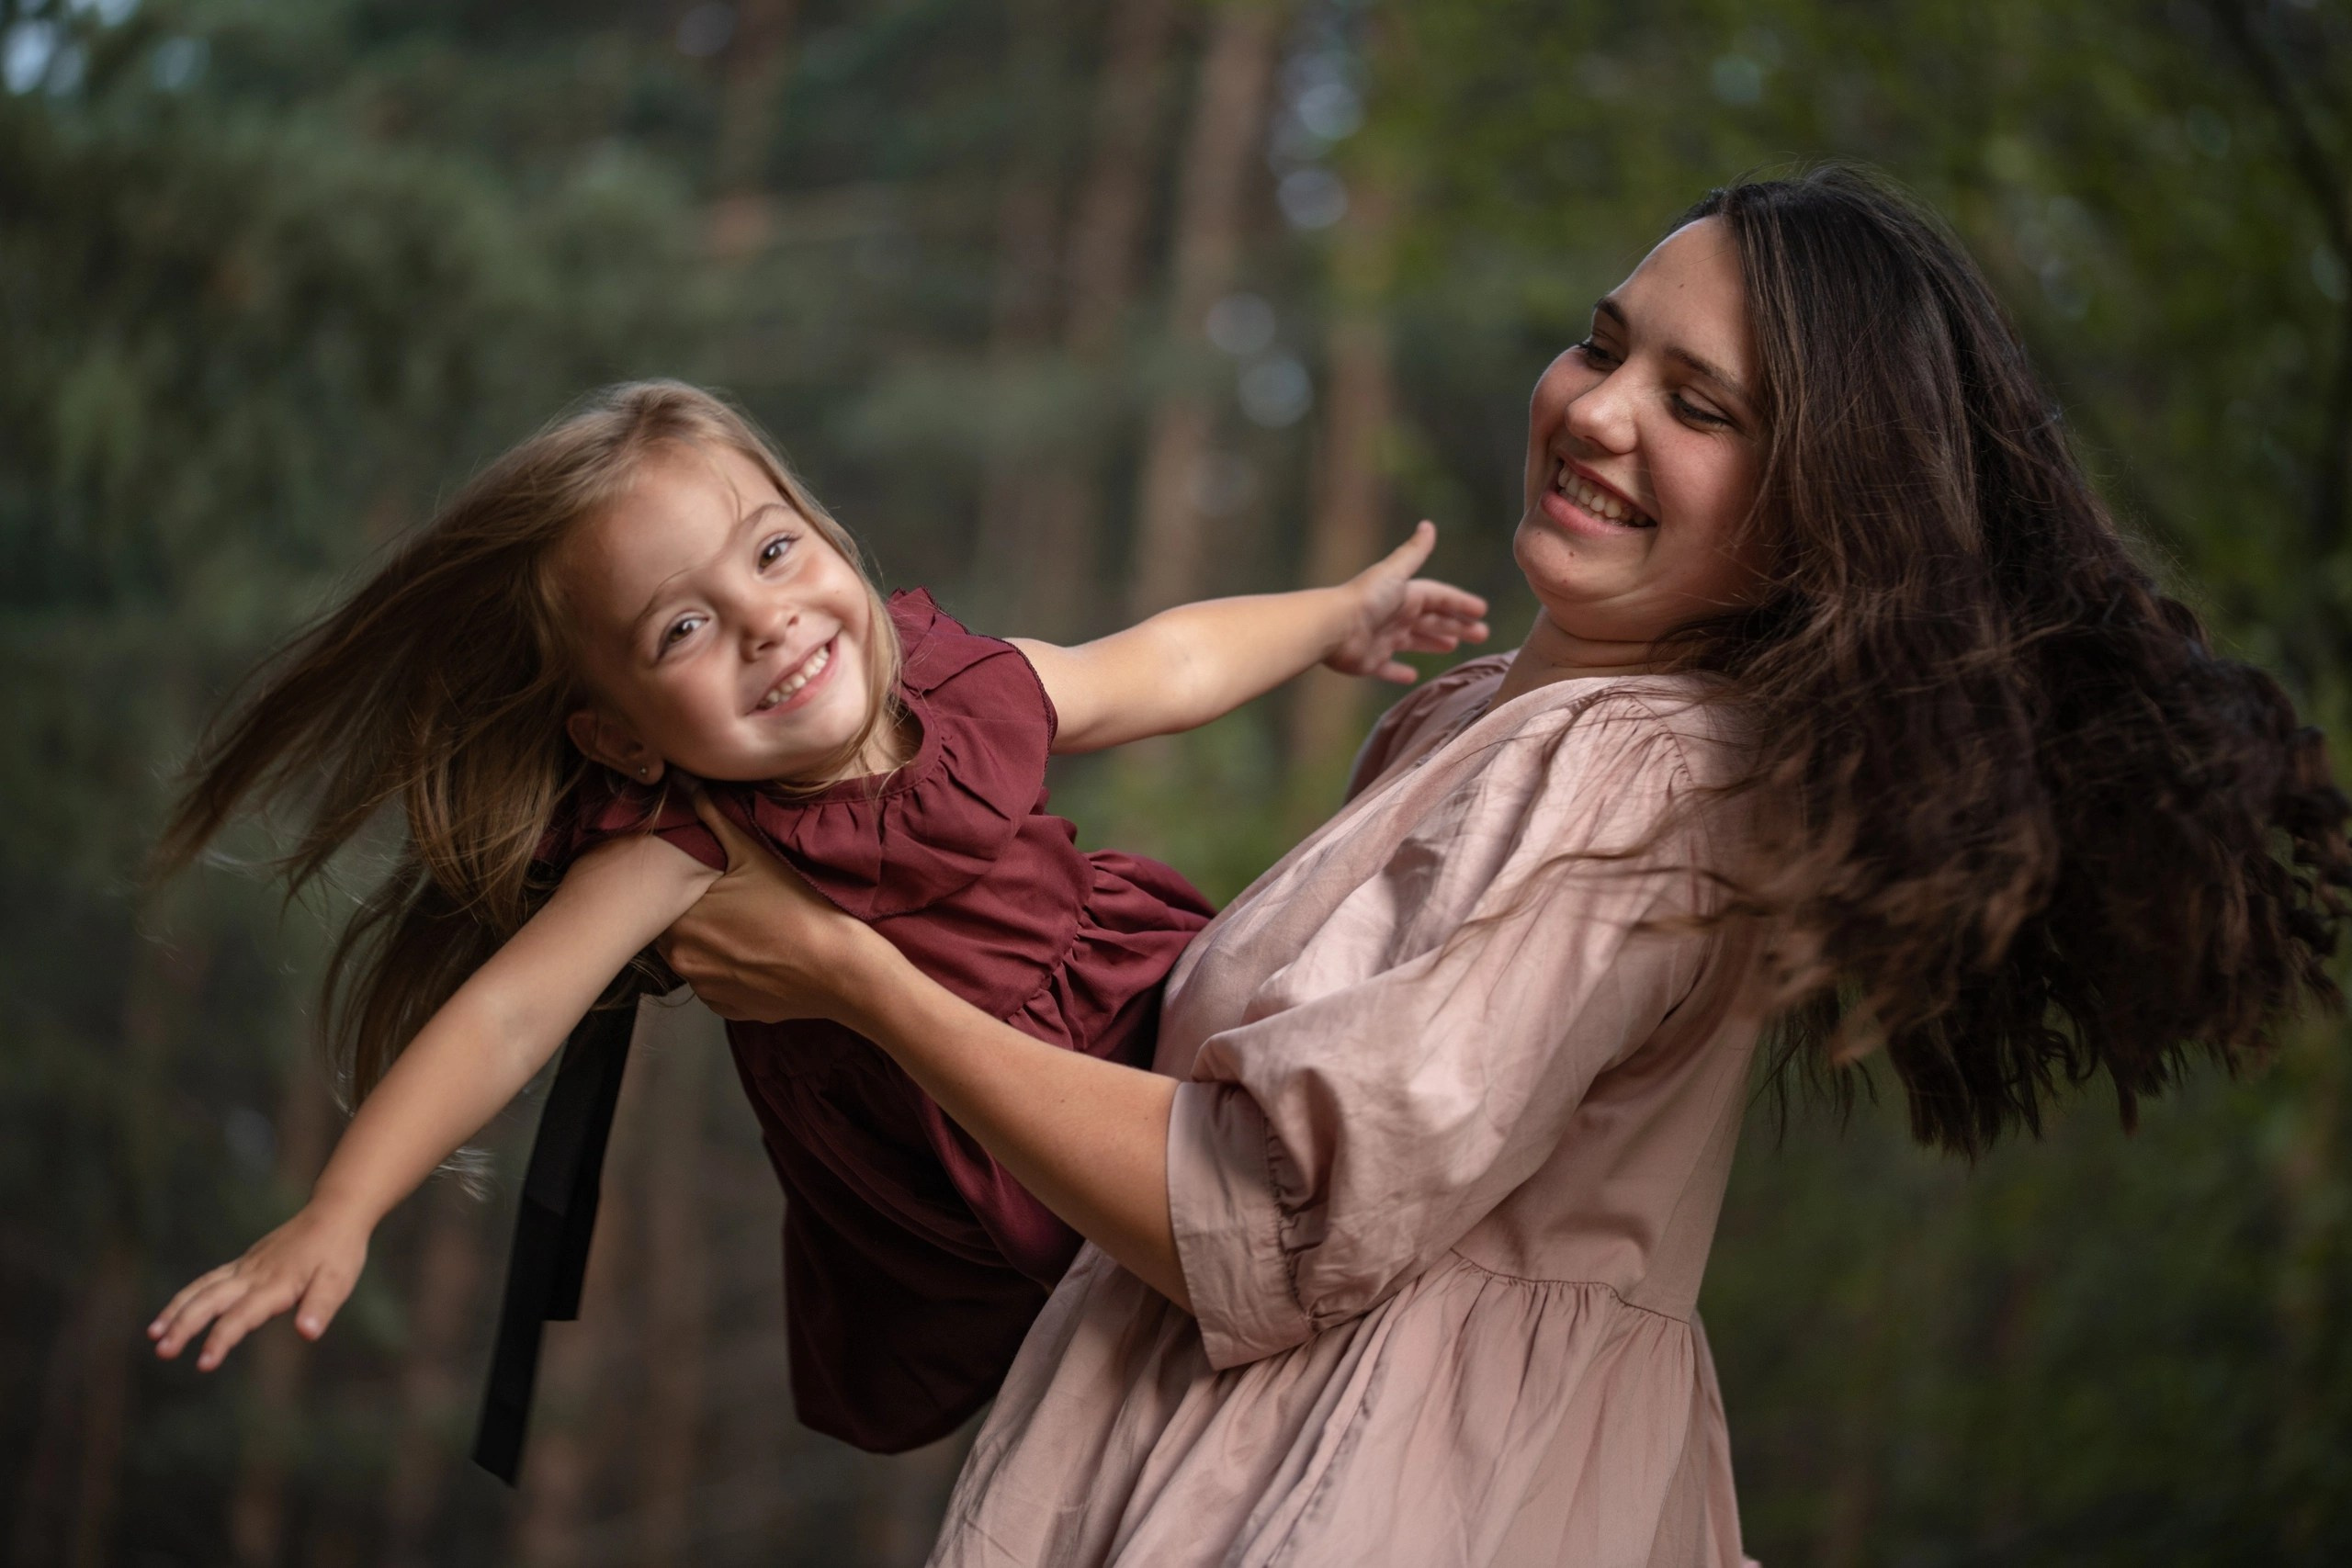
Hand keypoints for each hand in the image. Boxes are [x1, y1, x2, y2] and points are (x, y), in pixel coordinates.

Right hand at [149, 1203, 368, 1369]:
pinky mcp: (244, 1263)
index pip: (241, 1317)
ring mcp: (245, 1267)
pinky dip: (186, 1296)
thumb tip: (307, 1332)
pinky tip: (174, 1311)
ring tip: (154, 1335)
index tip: (203, 1363)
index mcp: (275, 1285)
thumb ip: (321, 1306)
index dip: (221, 1340)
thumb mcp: (338, 1280)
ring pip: (202, 1289)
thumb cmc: (339, 1251)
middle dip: (184, 1327)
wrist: (334, 1213)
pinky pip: (208, 1280)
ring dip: (176, 1311)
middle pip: (210, 1301)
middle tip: (162, 1352)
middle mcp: (253, 1275)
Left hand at [657, 791, 887, 1023]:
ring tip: (747, 929)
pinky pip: (717, 986)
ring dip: (710, 946)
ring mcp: (706, 990)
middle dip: (693, 917)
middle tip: (728, 903)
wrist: (840, 969)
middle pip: (674, 932)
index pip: (659, 903)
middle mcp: (683, 960)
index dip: (679, 890)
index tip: (702, 883)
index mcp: (682, 921)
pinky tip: (758, 956)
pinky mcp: (729, 1009)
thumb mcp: (755, 855)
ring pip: (695, 960)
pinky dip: (729, 972)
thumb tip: (689, 787)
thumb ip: (715, 820)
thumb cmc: (798, 908)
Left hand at [1325, 521, 1490, 682]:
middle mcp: (1395, 616)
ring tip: (1454, 647)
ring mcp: (1383, 639)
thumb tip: (1428, 525)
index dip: (1460, 603)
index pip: (1439, 597)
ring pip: (1415, 641)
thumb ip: (1413, 552)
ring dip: (1434, 643)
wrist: (1333, 627)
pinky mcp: (1370, 662)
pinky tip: (1413, 676)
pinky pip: (1388, 668)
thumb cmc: (1366, 599)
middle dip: (1457, 625)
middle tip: (1482, 635)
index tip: (1482, 611)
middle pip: (1432, 621)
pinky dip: (1399, 672)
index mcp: (1404, 595)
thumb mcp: (1395, 572)